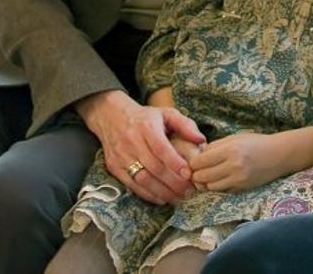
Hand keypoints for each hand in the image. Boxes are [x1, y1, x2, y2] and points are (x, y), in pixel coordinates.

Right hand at [75, 89, 203, 204]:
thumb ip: (185, 125)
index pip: (161, 149)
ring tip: (178, 198)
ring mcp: (121, 156)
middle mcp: (132, 142)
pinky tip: (162, 199)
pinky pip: (132, 185)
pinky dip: (147, 194)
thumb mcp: (166, 113)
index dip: (175, 163)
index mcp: (146, 127)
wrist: (110, 116)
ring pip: (142, 179)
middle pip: (154, 167)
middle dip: (173, 182)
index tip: (189, 174)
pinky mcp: (114, 167)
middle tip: (189, 191)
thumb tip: (201, 140)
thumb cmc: (145, 117)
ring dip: (162, 192)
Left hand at [190, 131, 284, 192]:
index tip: (196, 161)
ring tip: (212, 174)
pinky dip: (218, 186)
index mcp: (229, 150)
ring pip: (209, 187)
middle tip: (200, 169)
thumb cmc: (256, 143)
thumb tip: (196, 157)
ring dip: (207, 182)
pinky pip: (221, 191)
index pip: (198, 162)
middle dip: (197, 174)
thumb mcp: (234, 138)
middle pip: (201, 176)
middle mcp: (233, 166)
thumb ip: (215, 147)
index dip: (193, 162)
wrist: (279, 155)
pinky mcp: (242, 189)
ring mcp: (238, 180)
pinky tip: (223, 179)